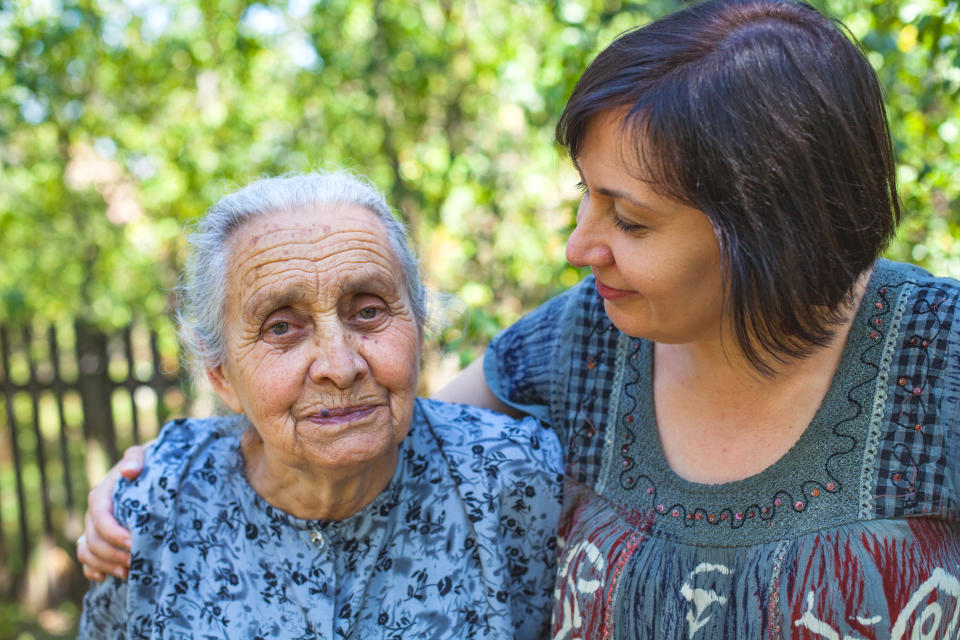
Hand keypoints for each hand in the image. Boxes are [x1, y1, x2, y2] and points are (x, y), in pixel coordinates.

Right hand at [76, 444, 145, 580]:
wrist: (149, 472)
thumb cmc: (147, 464)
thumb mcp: (143, 456)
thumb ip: (135, 458)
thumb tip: (129, 470)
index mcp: (101, 495)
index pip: (100, 518)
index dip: (113, 533)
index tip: (132, 542)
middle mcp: (93, 514)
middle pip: (93, 540)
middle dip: (112, 554)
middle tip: (136, 562)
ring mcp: (93, 529)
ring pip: (87, 552)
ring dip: (104, 565)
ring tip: (128, 572)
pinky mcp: (99, 540)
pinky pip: (87, 560)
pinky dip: (93, 571)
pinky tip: (106, 578)